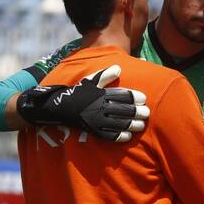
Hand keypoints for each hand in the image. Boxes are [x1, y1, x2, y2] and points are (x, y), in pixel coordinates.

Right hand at [16, 65, 149, 141]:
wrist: (56, 107)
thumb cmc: (76, 93)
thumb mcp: (89, 81)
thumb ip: (105, 75)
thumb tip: (119, 67)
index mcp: (100, 94)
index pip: (120, 95)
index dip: (133, 97)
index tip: (143, 98)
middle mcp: (98, 107)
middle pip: (122, 110)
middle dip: (136, 112)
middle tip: (147, 113)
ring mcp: (94, 119)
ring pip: (117, 123)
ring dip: (131, 124)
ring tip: (141, 125)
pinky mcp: (91, 130)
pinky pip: (107, 135)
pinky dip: (118, 136)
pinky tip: (128, 136)